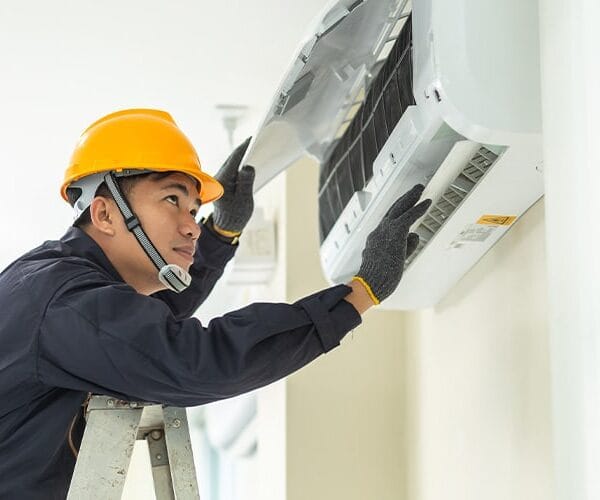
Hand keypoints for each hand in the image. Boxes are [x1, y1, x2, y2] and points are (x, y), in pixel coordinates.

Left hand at [212, 137, 254, 234]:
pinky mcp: (224, 182)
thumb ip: (246, 182)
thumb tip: (248, 167)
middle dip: (243, 149)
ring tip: (254, 148)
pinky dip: (240, 163)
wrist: (226, 225)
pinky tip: (248, 161)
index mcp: (223, 180)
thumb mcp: (244, 199)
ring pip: (231, 162)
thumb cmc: (235, 215)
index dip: (244, 148)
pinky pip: (232, 168)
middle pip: (232, 158)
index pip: (234, 159)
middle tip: (256, 140)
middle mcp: (219, 177)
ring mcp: (221, 179)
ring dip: (242, 155)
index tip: (253, 139)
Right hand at [353, 184, 430, 304]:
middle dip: (405, 199)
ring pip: (399, 208)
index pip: (388, 222)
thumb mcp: (392, 260)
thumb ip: (404, 247)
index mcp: (376, 239)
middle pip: (393, 210)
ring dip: (411, 197)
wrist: (370, 284)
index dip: (398, 213)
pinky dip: (418, 208)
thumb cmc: (379, 278)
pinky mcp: (395, 233)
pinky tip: (426, 202)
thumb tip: (414, 236)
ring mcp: (385, 231)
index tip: (405, 206)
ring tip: (420, 189)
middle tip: (414, 190)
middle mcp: (379, 231)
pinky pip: (408, 216)